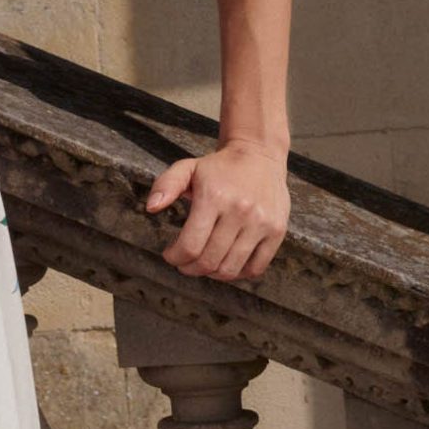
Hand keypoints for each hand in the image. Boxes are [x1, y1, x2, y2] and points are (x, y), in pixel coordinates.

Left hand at [143, 135, 289, 280]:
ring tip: (204, 263)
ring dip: (211, 274)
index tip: (171, 255)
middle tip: (184, 263)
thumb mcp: (187, 168)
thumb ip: (165, 185)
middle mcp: (240, 211)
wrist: (259, 155)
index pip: (190, 246)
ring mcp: (261, 223)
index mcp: (214, 197)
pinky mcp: (277, 231)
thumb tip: (151, 207)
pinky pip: (255, 268)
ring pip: (230, 270)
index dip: (175, 258)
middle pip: (208, 261)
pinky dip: (238, 273)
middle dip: (190, 268)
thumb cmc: (219, 167)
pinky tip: (226, 263)